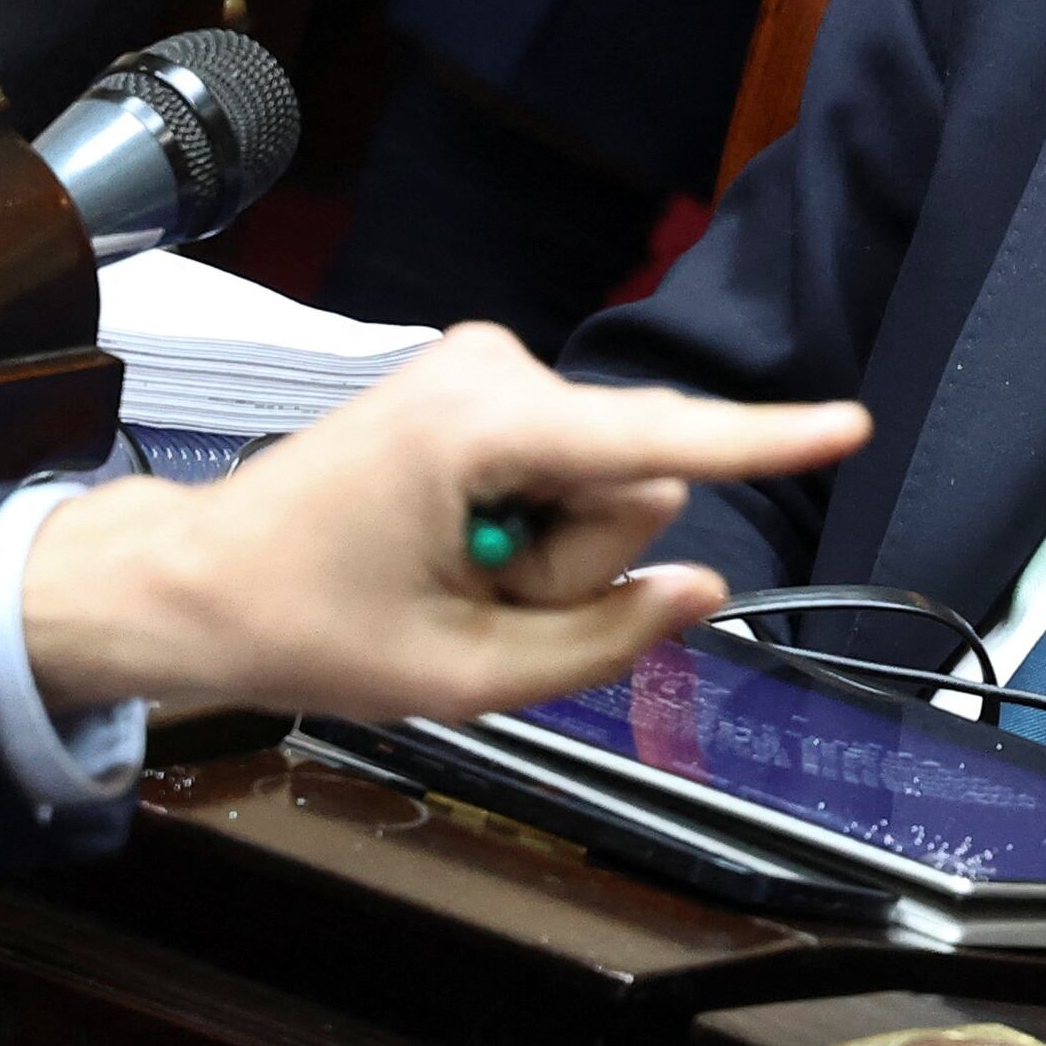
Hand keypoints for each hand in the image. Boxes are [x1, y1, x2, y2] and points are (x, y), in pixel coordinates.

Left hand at [20, 325, 869, 720]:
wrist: (197, 579)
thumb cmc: (304, 622)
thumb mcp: (461, 676)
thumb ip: (601, 641)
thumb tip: (701, 588)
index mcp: (482, 428)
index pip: (657, 441)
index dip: (763, 440)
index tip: (847, 421)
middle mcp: (492, 369)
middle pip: (629, 486)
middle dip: (574, 566)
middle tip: (470, 602)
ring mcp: (484, 369)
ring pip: (599, 485)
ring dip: (543, 559)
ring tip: (448, 578)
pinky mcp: (480, 386)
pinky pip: (563, 470)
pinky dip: (521, 532)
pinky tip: (444, 550)